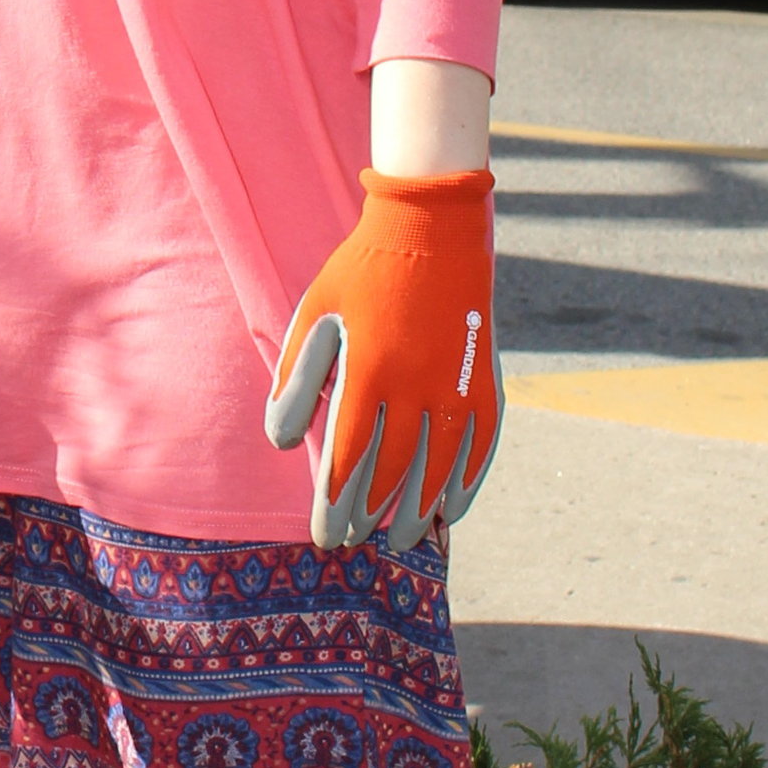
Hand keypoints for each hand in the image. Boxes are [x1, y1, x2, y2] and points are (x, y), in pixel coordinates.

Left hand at [265, 168, 500, 551]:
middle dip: (369, 513)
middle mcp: (416, 385)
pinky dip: (467, 482)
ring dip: (417, 508)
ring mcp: (456, 383)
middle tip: (353, 541)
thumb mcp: (314, 315)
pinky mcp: (485, 377)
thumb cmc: (361, 271)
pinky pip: (481, 444)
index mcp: (368, 371)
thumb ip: (296, 380)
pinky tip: (450, 510)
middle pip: (392, 471)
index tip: (324, 536)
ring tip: (397, 539)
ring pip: (439, 466)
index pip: (347, 458)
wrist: (431, 225)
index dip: (334, 503)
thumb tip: (282, 442)